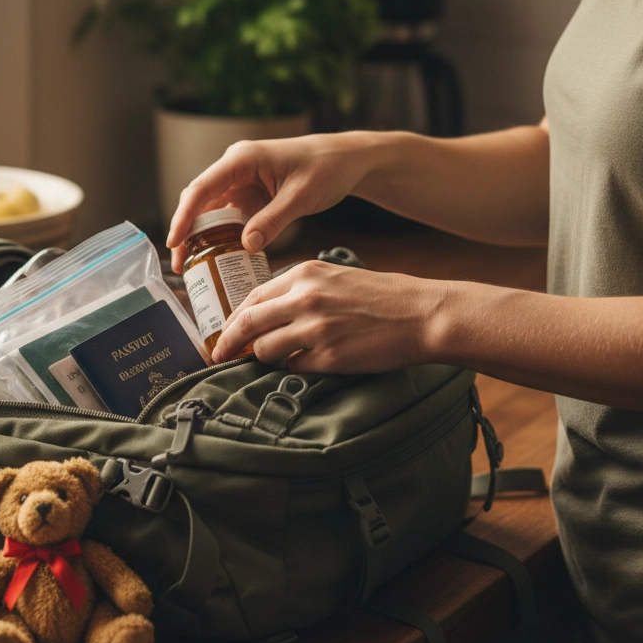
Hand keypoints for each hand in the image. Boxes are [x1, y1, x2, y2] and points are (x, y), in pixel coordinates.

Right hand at [165, 133, 378, 271]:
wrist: (346, 160)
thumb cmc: (326, 167)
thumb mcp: (301, 196)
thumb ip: (273, 221)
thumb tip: (246, 246)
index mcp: (242, 159)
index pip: (202, 189)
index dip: (184, 216)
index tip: (174, 242)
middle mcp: (235, 168)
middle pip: (198, 201)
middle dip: (186, 232)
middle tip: (180, 263)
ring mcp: (240, 182)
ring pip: (210, 211)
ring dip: (200, 237)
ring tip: (191, 266)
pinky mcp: (249, 195)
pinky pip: (228, 217)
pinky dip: (221, 237)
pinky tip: (217, 258)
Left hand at [212, 259, 446, 372]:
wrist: (423, 314)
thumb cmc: (384, 297)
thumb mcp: (336, 277)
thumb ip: (300, 289)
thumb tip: (267, 312)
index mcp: (305, 274)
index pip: (253, 297)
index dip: (233, 318)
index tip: (224, 332)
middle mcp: (305, 299)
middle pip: (248, 323)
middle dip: (228, 342)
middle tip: (218, 355)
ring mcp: (315, 329)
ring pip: (265, 350)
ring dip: (266, 358)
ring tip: (282, 357)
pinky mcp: (329, 357)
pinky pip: (294, 367)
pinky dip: (296, 367)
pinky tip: (312, 362)